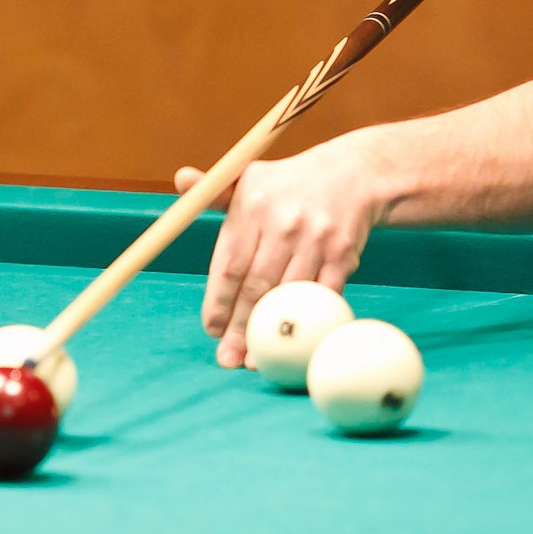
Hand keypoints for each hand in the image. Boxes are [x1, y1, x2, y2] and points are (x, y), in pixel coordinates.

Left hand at [176, 137, 383, 369]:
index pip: (229, 264)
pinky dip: (308, 323)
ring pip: (289, 297)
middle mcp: (284, 221)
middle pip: (257, 287)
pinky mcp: (343, 253)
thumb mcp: (248, 179)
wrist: (352, 174)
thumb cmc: (287, 185)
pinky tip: (295, 342)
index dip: (219, 302)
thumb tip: (181, 180)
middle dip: (240, 328)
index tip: (211, 329)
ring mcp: (316, 238)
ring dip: (272, 333)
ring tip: (256, 359)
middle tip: (228, 358)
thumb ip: (212, 191)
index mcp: (253, 204)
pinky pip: (322, 297)